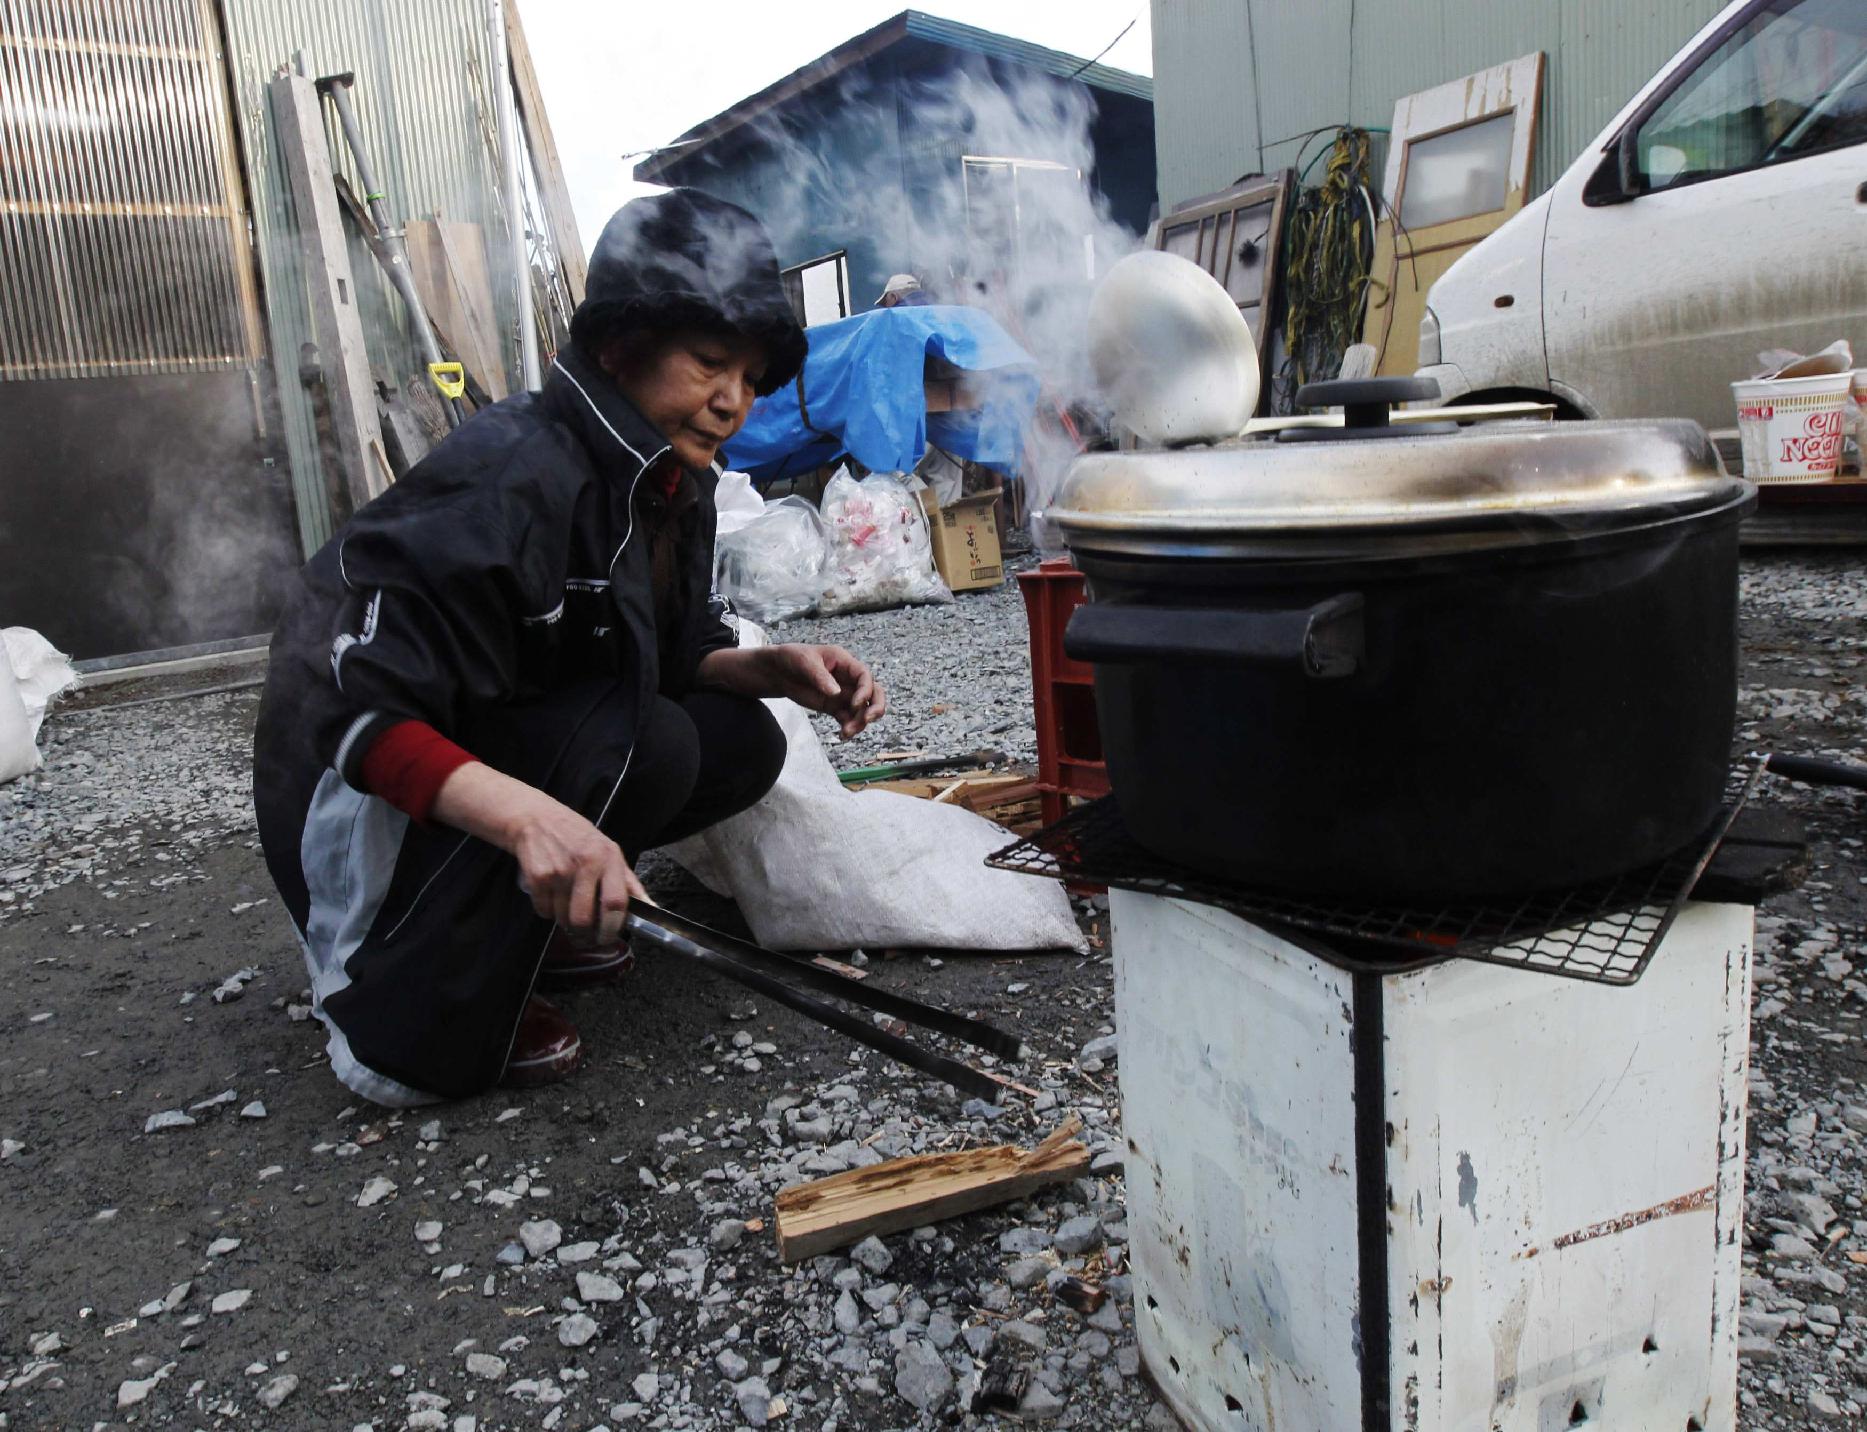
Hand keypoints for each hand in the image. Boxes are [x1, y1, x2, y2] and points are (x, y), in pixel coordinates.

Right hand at [508, 795, 646, 945]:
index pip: (615, 902)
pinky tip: (551, 893)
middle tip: (585, 931)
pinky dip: (547, 910)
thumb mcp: (609, 850)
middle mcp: (585, 864)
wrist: (536, 818)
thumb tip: (650, 907)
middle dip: (585, 932)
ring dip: (565, 919)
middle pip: (584, 918)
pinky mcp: (538, 877)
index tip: (609, 935)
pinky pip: (544, 911)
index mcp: (608, 857)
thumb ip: (629, 882)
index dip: (613, 927)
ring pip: (563, 918)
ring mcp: (559, 872)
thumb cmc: (576, 835)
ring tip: (566, 902)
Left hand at [757, 643, 886, 737]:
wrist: (778, 671)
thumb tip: (836, 693)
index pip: (864, 676)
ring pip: (863, 710)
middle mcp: (849, 679)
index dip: (865, 691)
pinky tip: (842, 736)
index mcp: (845, 662)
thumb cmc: (792, 658)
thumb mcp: (804, 662)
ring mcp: (843, 694)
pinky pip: (848, 719)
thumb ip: (820, 677)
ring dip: (860, 722)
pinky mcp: (834, 707)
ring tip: (847, 732)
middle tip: (867, 720)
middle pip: (874, 693)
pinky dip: (849, 728)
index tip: (855, 704)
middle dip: (876, 707)